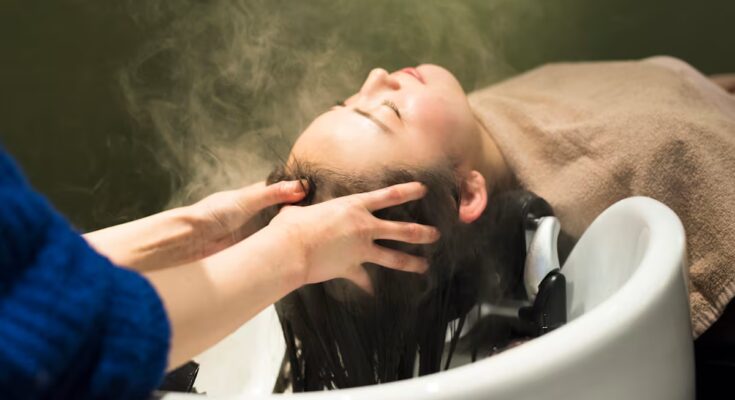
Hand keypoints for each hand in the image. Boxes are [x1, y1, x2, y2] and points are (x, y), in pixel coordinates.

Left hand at [85, 180, 305, 270]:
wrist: (189, 243)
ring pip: (281, 236)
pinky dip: (283, 254)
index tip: (321, 199)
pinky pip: (273, 253)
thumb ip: (272, 194)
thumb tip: (301, 187)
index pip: (284, 194)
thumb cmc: (211, 216)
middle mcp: (258, 217)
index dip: (300, 195)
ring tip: (317, 240)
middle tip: (323, 224)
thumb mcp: (245, 201)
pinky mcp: (254, 254)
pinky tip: (296, 256)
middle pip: (287, 216)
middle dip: (302, 220)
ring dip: (293, 239)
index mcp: (256, 199)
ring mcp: (257, 236)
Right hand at [266, 181, 439, 292]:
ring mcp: (361, 249)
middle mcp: (364, 227)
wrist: (290, 250)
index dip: (409, 191)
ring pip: (394, 257)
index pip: (389, 195)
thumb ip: (307, 204)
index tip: (424, 189)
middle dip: (422, 232)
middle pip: (402, 229)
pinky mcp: (352, 269)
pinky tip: (376, 295)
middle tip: (436, 234)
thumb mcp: (301, 208)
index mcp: (354, 206)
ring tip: (425, 266)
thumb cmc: (292, 226)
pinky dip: (370, 288)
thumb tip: (295, 197)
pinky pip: (365, 281)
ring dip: (412, 262)